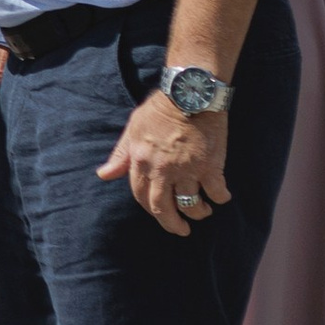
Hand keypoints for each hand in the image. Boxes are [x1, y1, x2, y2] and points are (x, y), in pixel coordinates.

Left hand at [100, 87, 229, 236]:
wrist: (190, 94)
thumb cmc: (160, 109)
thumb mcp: (133, 130)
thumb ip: (120, 155)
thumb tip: (104, 175)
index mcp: (141, 162)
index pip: (142, 197)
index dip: (152, 210)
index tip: (160, 214)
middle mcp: (163, 170)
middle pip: (164, 209)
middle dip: (173, 224)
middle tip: (181, 230)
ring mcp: (188, 169)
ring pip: (192, 204)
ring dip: (198, 212)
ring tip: (203, 212)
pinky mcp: (211, 165)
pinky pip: (216, 191)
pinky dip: (220, 197)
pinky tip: (220, 197)